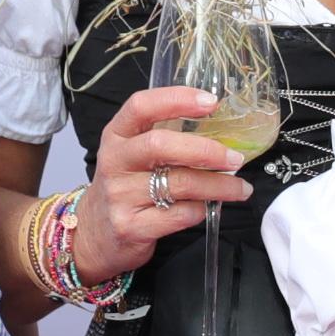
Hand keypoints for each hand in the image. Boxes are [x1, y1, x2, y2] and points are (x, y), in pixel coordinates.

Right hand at [68, 85, 248, 282]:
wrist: (94, 235)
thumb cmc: (125, 188)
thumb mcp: (133, 156)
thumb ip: (166, 139)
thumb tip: (220, 129)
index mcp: (116, 135)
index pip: (141, 106)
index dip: (176, 99)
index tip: (211, 102)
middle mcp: (115, 161)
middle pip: (160, 145)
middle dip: (205, 149)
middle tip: (235, 158)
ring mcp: (120, 195)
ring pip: (178, 184)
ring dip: (218, 186)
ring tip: (240, 188)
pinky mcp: (131, 227)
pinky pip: (179, 215)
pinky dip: (201, 210)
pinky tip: (207, 207)